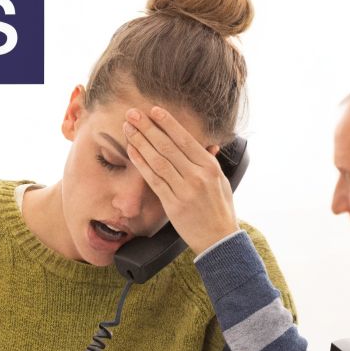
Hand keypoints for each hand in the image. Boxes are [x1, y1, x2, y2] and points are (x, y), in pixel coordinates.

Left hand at [123, 106, 237, 254]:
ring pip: (158, 160)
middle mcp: (197, 175)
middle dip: (148, 127)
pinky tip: (132, 151)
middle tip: (133, 114)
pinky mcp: (173, 204)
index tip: (154, 110)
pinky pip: (154, 180)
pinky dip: (141, 164)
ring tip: (128, 129)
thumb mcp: (222, 181)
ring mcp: (185, 190)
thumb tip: (207, 146)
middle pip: (168, 146)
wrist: (219, 240)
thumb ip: (210, 163)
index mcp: (210, 166)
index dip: (168, 123)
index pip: (185, 139)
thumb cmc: (220, 210)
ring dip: (140, 142)